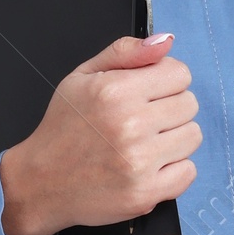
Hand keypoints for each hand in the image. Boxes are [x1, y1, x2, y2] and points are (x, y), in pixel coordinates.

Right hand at [0, 31, 200, 234]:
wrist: (41, 183)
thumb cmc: (63, 129)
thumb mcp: (83, 77)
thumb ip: (125, 52)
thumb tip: (166, 41)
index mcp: (116, 91)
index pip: (180, 74)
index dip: (166, 81)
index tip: (149, 93)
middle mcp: (130, 124)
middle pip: (189, 104)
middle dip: (170, 109)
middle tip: (143, 122)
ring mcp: (139, 162)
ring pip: (192, 136)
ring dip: (174, 139)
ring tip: (145, 144)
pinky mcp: (145, 193)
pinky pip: (189, 172)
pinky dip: (174, 169)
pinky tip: (149, 167)